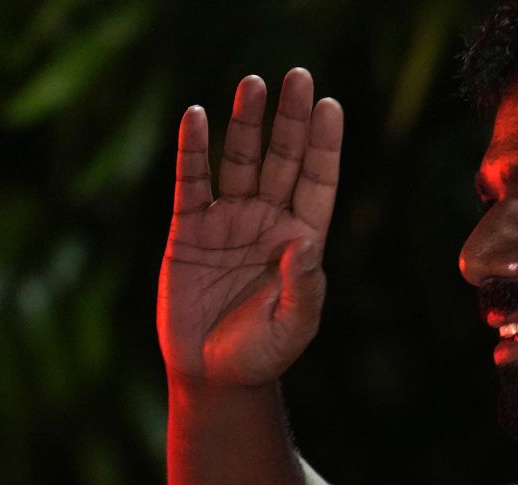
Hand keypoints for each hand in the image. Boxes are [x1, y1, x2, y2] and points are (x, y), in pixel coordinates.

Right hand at [158, 68, 343, 385]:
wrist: (211, 375)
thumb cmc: (261, 355)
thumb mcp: (292, 327)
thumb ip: (302, 287)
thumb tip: (304, 245)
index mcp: (301, 239)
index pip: (317, 181)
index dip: (323, 144)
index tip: (329, 106)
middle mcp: (268, 221)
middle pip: (282, 158)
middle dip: (289, 119)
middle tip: (296, 77)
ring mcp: (228, 221)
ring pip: (239, 161)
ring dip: (245, 123)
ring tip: (252, 84)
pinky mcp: (189, 230)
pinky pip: (192, 182)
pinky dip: (192, 150)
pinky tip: (194, 116)